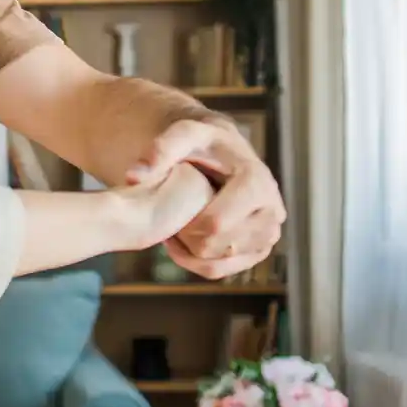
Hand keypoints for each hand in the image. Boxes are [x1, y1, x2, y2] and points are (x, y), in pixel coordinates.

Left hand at [123, 116, 286, 278]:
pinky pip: (221, 271)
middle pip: (216, 246)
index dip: (186, 223)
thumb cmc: (201, 143)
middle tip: (171, 216)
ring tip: (176, 223)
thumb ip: (159, 150)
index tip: (170, 207)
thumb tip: (134, 176)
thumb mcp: (183, 135)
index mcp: (257, 182)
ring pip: (218, 263)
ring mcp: (269, 234)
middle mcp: (272, 210)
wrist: (220, 151)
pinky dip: (196, 262)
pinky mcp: (259, 249)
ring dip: (189, 249)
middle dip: (187, 235)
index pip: (216, 224)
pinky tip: (181, 240)